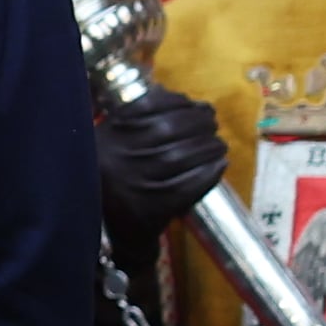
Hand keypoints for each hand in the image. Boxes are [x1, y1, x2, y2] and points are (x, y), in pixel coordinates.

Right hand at [96, 87, 227, 233]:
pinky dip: (210, 173)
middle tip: (212, 124)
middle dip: (200, 122)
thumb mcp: (110, 141)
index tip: (195, 106)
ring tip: (218, 145)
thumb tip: (181, 98)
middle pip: (169, 128)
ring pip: (182, 155)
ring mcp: (135, 183)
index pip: (148, 106)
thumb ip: (135, 117)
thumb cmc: (113, 176)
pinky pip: (189, 185)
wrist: (106, 226)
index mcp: (108, 135)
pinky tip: (219, 165)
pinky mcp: (153, 208)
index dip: (179, 102)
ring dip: (209, 146)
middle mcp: (118, 157)